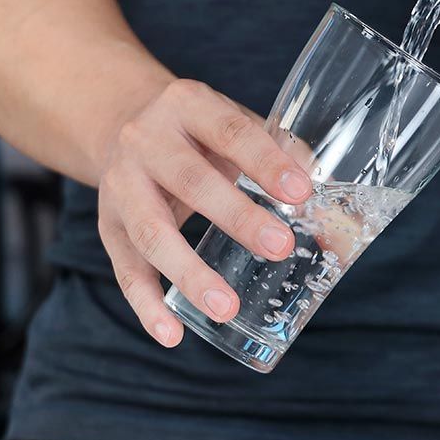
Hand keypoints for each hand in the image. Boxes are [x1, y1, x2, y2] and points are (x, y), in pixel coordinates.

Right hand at [96, 78, 312, 345]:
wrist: (120, 123)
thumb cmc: (197, 132)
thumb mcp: (233, 122)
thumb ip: (281, 152)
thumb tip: (330, 201)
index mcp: (187, 105)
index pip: (231, 131)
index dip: (266, 162)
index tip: (301, 193)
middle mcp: (145, 141)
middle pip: (190, 181)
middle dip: (237, 217)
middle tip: (280, 248)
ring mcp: (121, 185)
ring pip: (152, 232)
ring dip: (189, 273)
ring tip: (227, 307)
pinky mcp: (109, 226)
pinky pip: (126, 270)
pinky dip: (147, 306)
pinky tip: (173, 334)